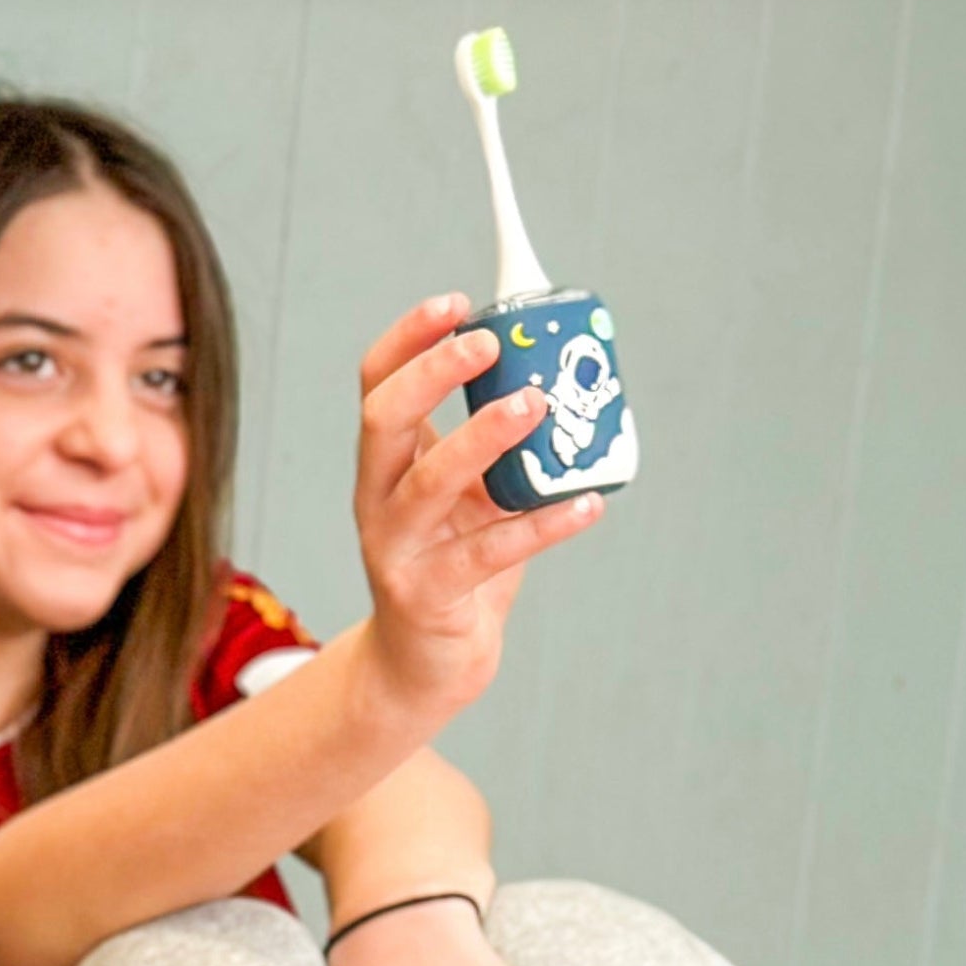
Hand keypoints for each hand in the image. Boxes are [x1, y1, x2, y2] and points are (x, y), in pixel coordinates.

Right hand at [352, 293, 607, 709]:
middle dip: (433, 372)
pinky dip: (543, 525)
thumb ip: (502, 444)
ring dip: (481, 438)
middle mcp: (378, 497)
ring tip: (535, 407)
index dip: (409, 338)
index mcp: (386, 462)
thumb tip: (573, 373)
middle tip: (490, 344)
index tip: (458, 303)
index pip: (377, 383)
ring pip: (428, 481)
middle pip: (383, 419)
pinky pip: (487, 553)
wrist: (427, 662)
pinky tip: (589, 503)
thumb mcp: (473, 494)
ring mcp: (397, 547)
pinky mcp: (427, 594)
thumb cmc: (458, 564)